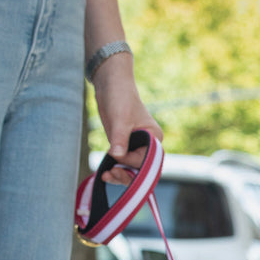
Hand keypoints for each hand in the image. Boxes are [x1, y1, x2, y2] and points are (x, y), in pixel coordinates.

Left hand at [91, 53, 161, 185]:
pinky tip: (105, 172)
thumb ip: (120, 139)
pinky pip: (122, 162)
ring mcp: (135, 146)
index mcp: (155, 139)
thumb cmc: (120, 98)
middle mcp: (148, 145)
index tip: (116, 158)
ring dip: (120, 175)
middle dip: (127, 175)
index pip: (146, 159)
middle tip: (110, 175)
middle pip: (141, 168)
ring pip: (131, 168)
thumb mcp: (120, 119)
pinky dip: (115, 169)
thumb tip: (116, 156)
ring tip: (106, 176)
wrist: (110, 84)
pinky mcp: (123, 145)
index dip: (131, 163)